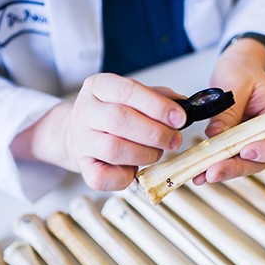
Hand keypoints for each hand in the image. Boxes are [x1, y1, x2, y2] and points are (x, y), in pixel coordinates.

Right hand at [11, 73, 186, 190]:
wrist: (80, 133)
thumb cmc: (113, 114)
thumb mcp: (133, 96)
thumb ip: (159, 98)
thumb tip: (184, 106)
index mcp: (99, 86)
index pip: (128, 91)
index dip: (157, 106)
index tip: (180, 118)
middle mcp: (85, 111)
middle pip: (120, 120)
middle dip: (155, 133)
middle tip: (174, 140)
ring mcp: (81, 140)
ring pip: (114, 149)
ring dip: (144, 154)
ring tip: (156, 153)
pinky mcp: (83, 167)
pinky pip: (104, 177)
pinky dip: (126, 177)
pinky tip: (135, 170)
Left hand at [193, 37, 264, 184]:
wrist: (235, 69)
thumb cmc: (242, 70)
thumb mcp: (235, 83)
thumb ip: (228, 111)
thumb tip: (215, 135)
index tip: (247, 151)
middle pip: (260, 160)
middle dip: (236, 167)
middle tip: (214, 172)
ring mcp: (251, 143)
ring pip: (242, 165)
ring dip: (222, 171)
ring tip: (200, 175)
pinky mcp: (234, 147)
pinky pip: (226, 160)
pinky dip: (211, 167)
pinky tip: (197, 174)